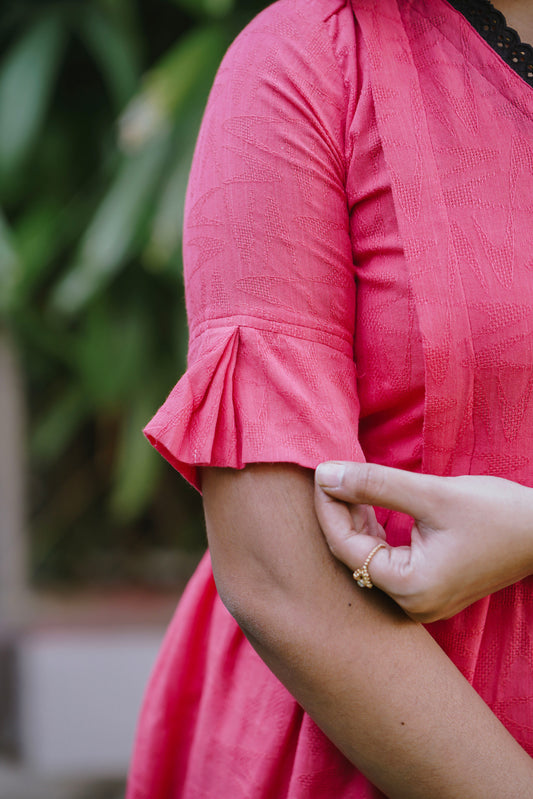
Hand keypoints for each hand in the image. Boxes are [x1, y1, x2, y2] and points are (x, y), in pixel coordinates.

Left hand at [315, 461, 532, 621]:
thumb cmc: (496, 514)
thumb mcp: (432, 494)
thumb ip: (375, 484)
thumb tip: (325, 473)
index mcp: (410, 589)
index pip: (346, 547)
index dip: (328, 508)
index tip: (319, 473)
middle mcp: (411, 606)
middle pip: (353, 556)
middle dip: (339, 514)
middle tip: (328, 476)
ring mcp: (421, 601)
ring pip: (368, 559)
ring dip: (356, 522)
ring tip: (346, 485)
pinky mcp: (428, 589)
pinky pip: (387, 562)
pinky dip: (375, 533)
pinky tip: (368, 507)